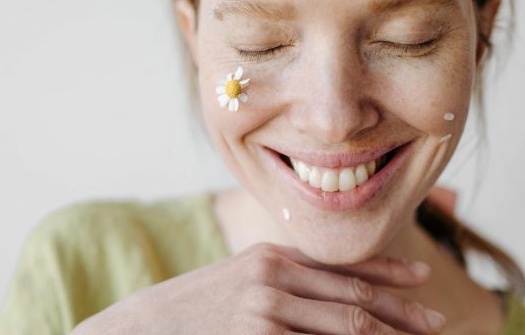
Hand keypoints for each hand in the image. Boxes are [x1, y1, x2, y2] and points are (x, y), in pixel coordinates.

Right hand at [71, 242, 445, 333]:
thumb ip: (285, 279)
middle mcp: (273, 276)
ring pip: (345, 327)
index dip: (386, 271)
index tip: (421, 279)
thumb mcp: (242, 278)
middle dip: (399, 312)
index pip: (341, 264)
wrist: (147, 324)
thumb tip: (331, 294)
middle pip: (352, 297)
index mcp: (272, 256)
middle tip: (436, 323)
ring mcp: (266, 309)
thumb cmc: (198, 305)